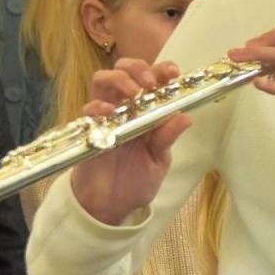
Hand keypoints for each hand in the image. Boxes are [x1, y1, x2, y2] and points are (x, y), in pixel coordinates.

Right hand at [68, 58, 193, 224]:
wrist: (110, 205)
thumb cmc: (136, 180)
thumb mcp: (159, 160)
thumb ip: (167, 137)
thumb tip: (186, 116)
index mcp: (146, 111)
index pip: (152, 79)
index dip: (161, 70)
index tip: (172, 72)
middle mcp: (125, 108)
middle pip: (124, 69)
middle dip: (138, 68)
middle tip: (150, 84)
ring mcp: (105, 116)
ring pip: (102, 79)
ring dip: (118, 79)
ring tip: (133, 94)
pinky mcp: (88, 130)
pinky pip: (87, 109)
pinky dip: (97, 106)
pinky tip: (110, 112)